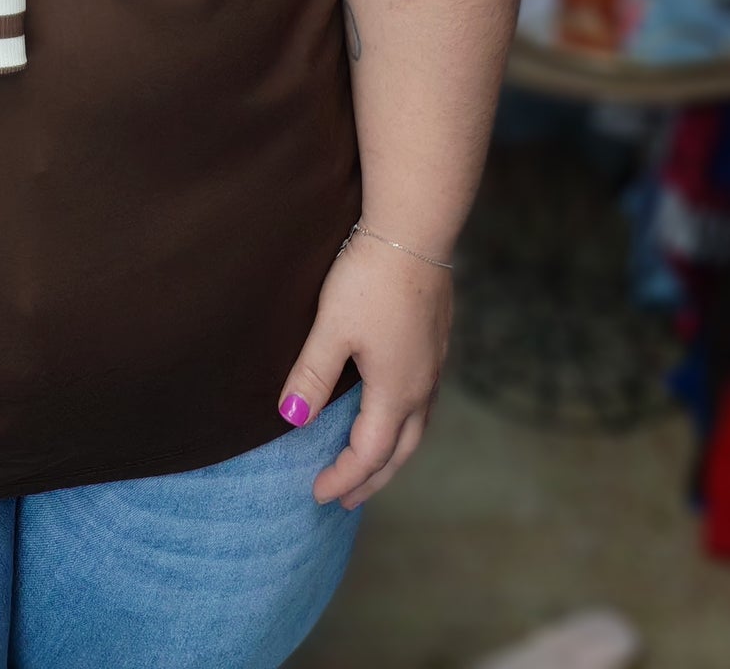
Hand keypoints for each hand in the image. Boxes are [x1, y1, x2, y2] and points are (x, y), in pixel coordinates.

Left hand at [276, 228, 451, 509]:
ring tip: (369, 464)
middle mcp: (422, 385)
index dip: (344, 477)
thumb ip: (312, 375)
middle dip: (371, 478)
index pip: (370, 453)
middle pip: (400, 450)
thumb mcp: (332, 327)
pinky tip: (391, 409)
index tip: (317, 493)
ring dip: (391, 453)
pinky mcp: (437, 341)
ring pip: (417, 426)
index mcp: (396, 390)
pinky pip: (423, 401)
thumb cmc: (370, 277)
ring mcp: (434, 363)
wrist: (415, 229)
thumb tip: (291, 418)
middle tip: (344, 499)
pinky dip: (404, 423)